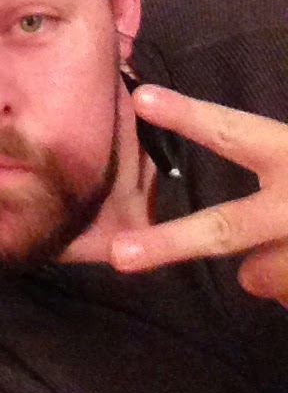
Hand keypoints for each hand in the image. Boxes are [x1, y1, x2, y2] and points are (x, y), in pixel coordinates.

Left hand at [110, 85, 287, 301]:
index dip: (190, 116)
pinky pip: (285, 295)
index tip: (140, 97)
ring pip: (261, 277)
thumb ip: (273, 185)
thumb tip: (247, 274)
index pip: (237, 133)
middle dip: (170, 244)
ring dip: (276, 270)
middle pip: (228, 230)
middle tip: (121, 256)